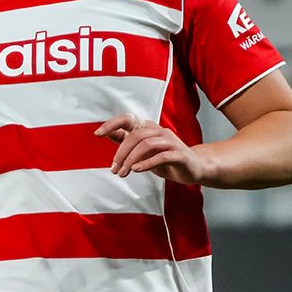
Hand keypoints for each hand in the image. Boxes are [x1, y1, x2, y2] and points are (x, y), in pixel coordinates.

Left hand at [96, 114, 214, 184]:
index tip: (98, 134)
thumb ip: (127, 141)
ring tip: (123, 173)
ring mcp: (170, 142)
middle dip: (121, 153)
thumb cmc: (166, 159)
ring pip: (146, 145)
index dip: (112, 123)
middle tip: (114, 169)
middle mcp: (159, 131)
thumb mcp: (143, 151)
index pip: (128, 118)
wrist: (194, 168)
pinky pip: (161, 156)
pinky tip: (136, 170)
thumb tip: (107, 133)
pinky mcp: (179, 154)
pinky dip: (146, 163)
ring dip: (131, 160)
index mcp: (149, 128)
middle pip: (135, 135)